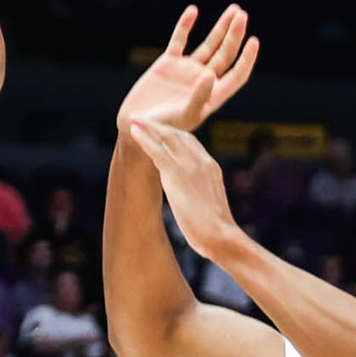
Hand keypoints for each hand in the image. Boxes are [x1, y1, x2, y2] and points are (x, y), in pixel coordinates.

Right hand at [117, 5, 258, 140]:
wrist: (135, 126)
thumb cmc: (162, 129)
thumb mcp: (183, 116)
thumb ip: (199, 96)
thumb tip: (211, 74)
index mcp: (212, 96)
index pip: (236, 75)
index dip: (247, 59)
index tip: (253, 41)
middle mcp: (203, 81)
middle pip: (225, 55)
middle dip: (234, 35)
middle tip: (241, 14)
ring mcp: (186, 71)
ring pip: (209, 45)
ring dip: (220, 28)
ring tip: (234, 10)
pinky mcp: (168, 64)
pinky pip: (179, 41)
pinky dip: (185, 26)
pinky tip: (193, 11)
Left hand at [125, 118, 240, 266]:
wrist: (221, 236)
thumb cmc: (217, 231)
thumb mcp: (211, 207)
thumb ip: (202, 196)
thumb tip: (195, 203)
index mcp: (211, 168)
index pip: (192, 144)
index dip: (175, 135)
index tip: (162, 132)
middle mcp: (202, 161)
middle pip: (179, 135)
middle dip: (160, 126)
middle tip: (144, 120)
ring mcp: (189, 166)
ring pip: (167, 137)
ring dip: (149, 127)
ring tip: (135, 120)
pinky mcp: (176, 175)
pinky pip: (157, 150)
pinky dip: (144, 138)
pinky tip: (133, 130)